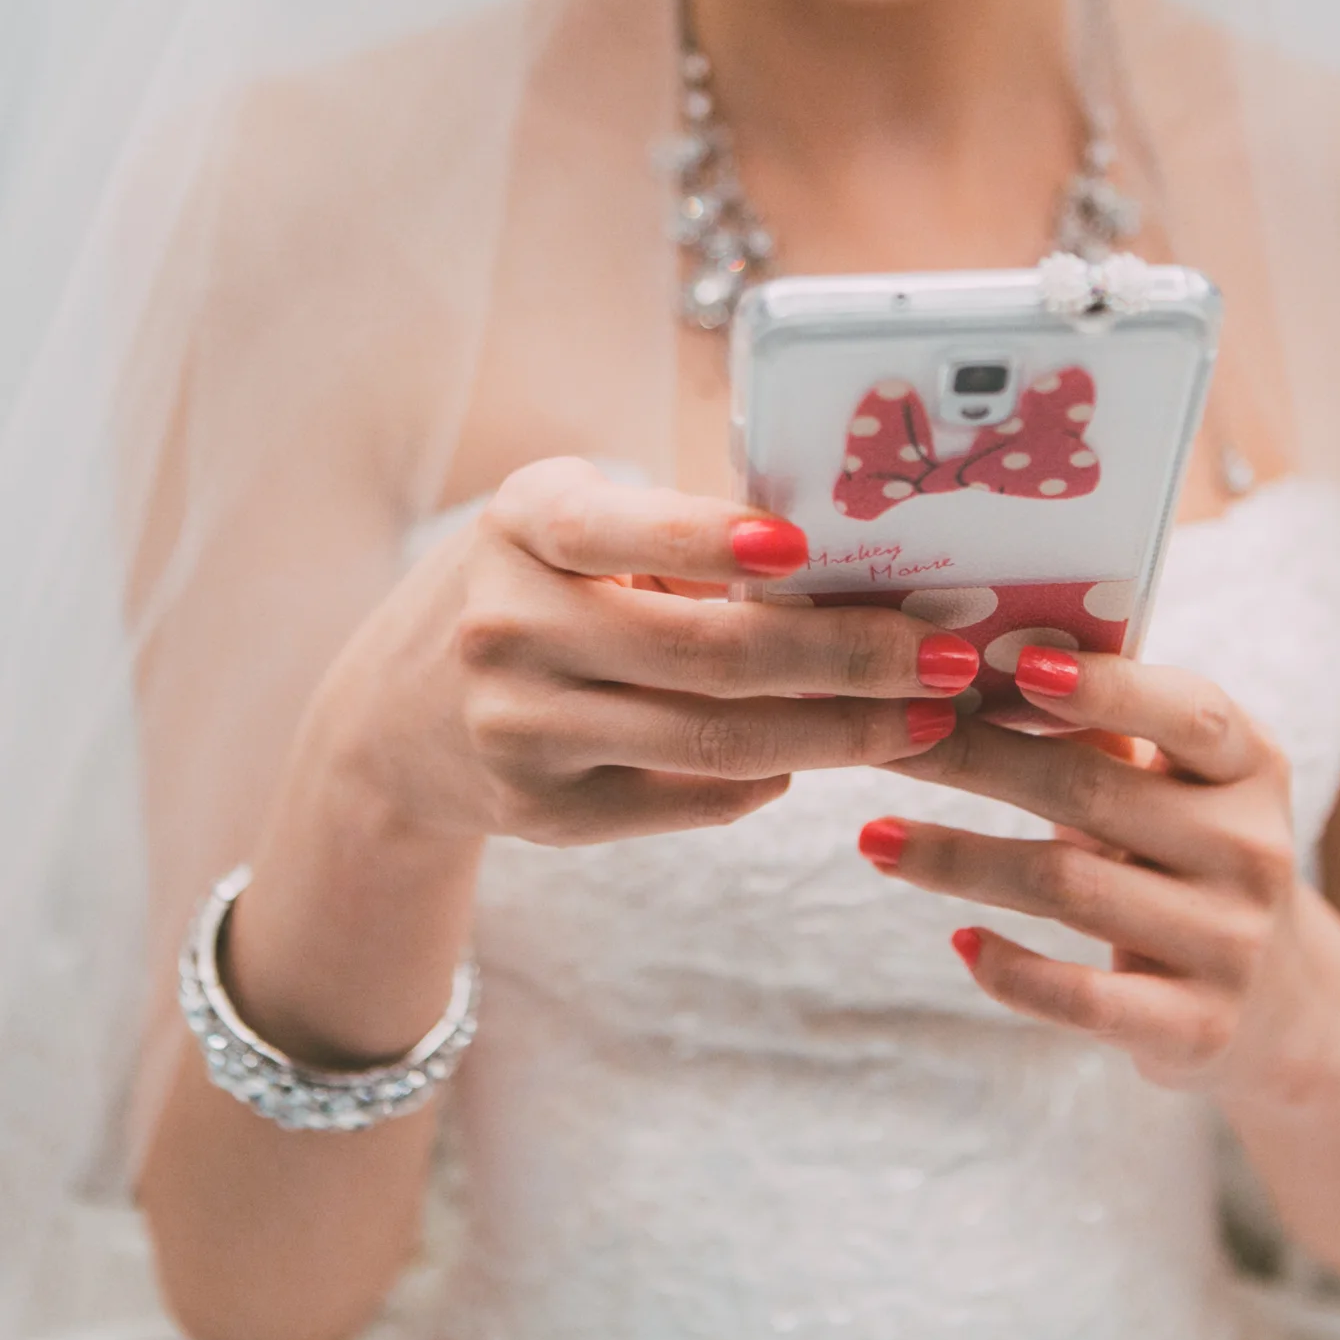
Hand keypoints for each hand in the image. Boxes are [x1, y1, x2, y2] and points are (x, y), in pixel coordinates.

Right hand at [302, 457, 978, 848]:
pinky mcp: (544, 813)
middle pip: (704, 655)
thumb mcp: (566, 530)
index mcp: (521, 526)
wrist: (394, 722)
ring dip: (840, 733)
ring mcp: (520, 730)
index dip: (710, 540)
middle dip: (846, 657)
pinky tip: (824, 755)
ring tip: (925, 717)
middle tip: (946, 654)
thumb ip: (674, 536)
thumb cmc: (530, 590)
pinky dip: (772, 778)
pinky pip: (690, 798)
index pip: (618, 531)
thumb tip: (854, 561)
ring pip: (713, 741)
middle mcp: (508, 627)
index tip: (804, 547)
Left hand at [866, 646, 1300, 1099]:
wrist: (1274, 1001)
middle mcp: (1252, 849)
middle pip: (1090, 792)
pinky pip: (1082, 996)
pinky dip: (1011, 968)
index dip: (1106, 687)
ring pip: (1065, 886)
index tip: (1018, 663)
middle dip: (973, 760)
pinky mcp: (1196, 1025)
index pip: (1187, 714)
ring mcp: (1230, 942)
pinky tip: (958, 941)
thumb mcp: (1174, 786)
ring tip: (875, 840)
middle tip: (886, 741)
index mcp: (1251, 767)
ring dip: (955, 859)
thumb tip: (972, 663)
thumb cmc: (1184, 854)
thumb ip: (1108, 729)